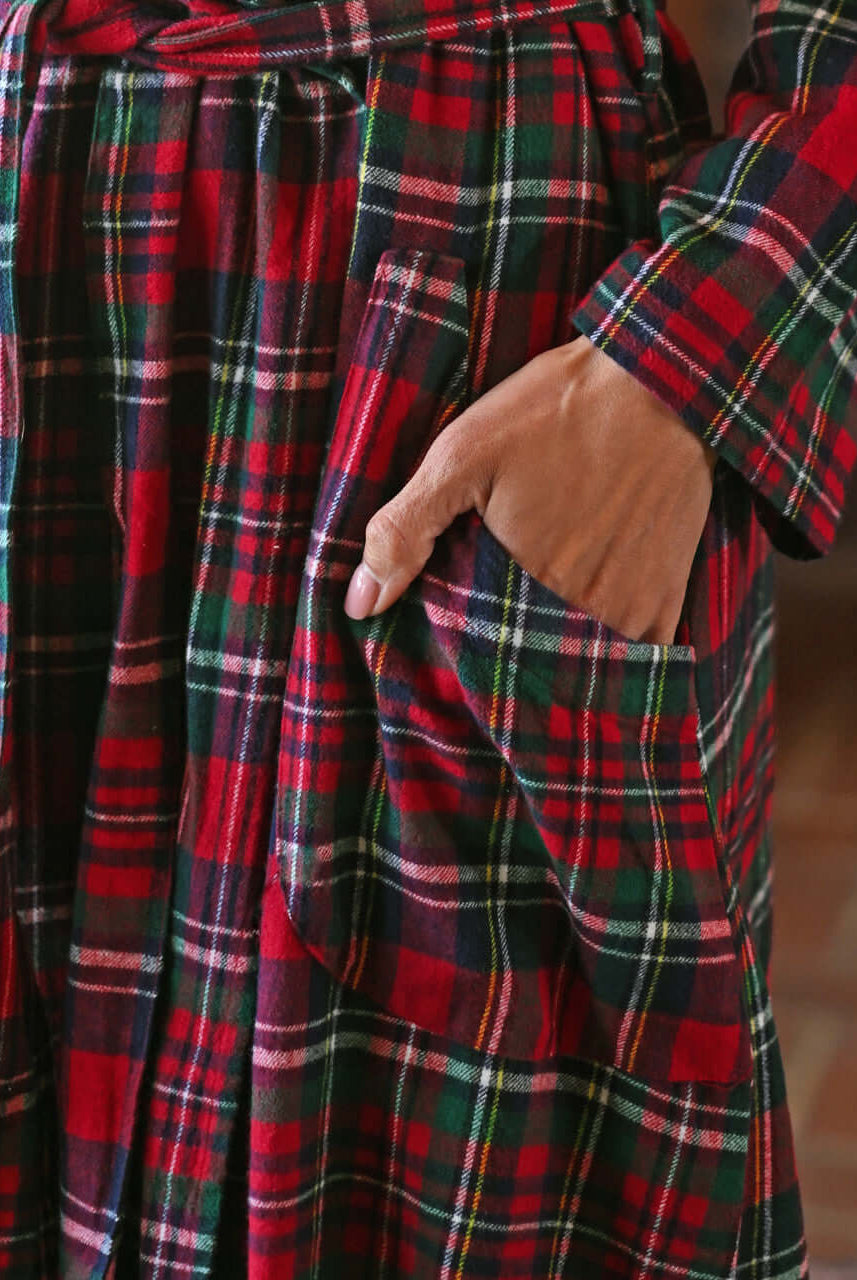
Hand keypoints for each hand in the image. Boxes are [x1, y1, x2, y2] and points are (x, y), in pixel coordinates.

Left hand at [343, 335, 717, 645]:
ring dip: (561, 642)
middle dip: (513, 643)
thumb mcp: (462, 455)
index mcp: (521, 587)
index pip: (478, 649)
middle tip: (510, 595)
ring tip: (551, 593)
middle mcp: (580, 614)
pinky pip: (637, 649)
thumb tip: (360, 604)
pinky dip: (613, 639)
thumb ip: (405, 530)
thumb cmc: (556, 410)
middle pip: (530, 657)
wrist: (661, 379)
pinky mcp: (667, 599)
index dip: (465, 639)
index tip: (464, 610)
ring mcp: (630, 612)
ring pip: (579, 656)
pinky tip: (596, 597)